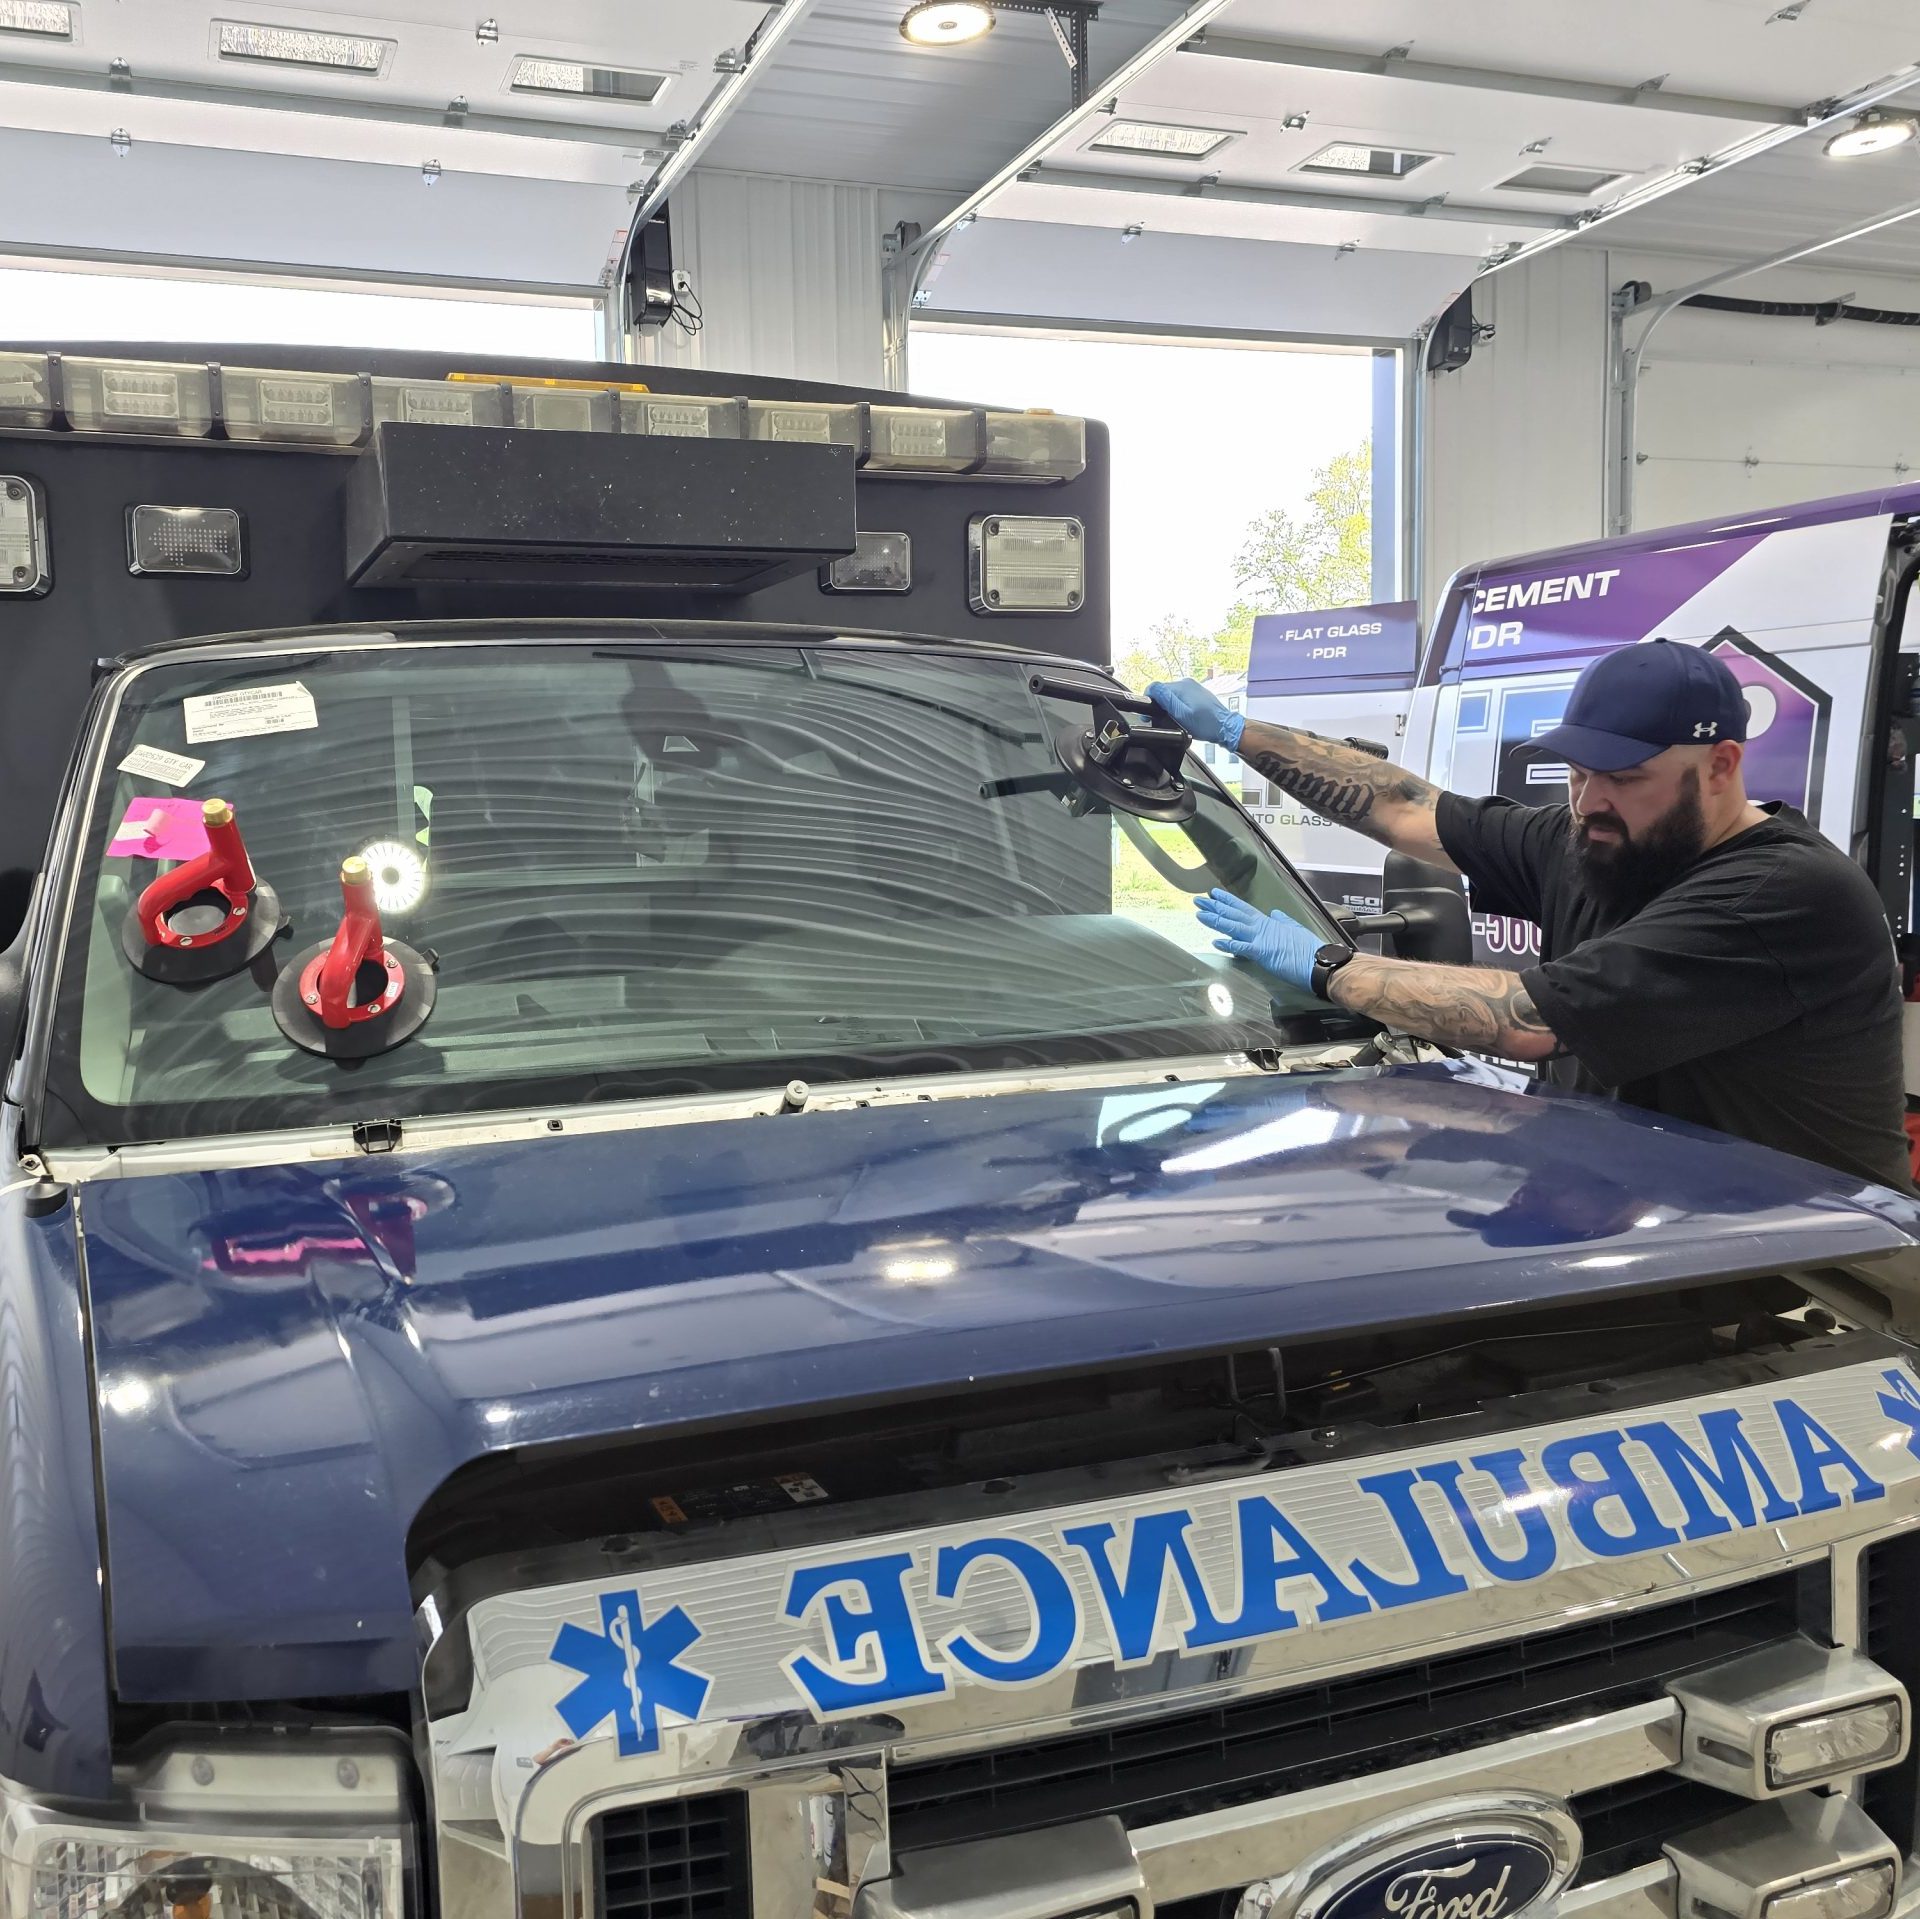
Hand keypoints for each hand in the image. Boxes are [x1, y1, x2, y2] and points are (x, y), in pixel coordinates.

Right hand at [1147, 677, 1243, 751]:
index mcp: (1181, 686)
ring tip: (1177, 719)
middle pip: (1163, 692)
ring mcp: (1193, 687)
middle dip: (1160, 705)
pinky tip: (1185, 716)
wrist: (1225, 727)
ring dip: (1169, 707)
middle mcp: (1186, 683)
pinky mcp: (1197, 693)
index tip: (1151, 716)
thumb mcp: (1181, 714)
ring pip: (1171, 696)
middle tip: (1165, 720)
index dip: (1150, 702)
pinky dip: (1178, 707)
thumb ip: (1165, 700)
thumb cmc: (1206, 724)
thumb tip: (1151, 688)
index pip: (1155, 688)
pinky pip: (1181, 698)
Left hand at [1195, 888, 1325, 992]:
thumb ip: (1283, 921)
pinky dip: (1228, 944)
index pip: (1244, 909)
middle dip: (1215, 907)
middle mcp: (1262, 927)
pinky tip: (1215, 941)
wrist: (1318, 961)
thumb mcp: (1295, 929)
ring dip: (1216, 920)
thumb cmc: (1309, 948)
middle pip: (1234, 914)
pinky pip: (1241, 947)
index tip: (1215, 895)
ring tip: (1200, 914)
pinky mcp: (1262, 952)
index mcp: (1268, 923)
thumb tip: (1275, 914)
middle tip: (1198, 900)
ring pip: (1233, 927)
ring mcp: (1261, 938)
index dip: (1228, 901)